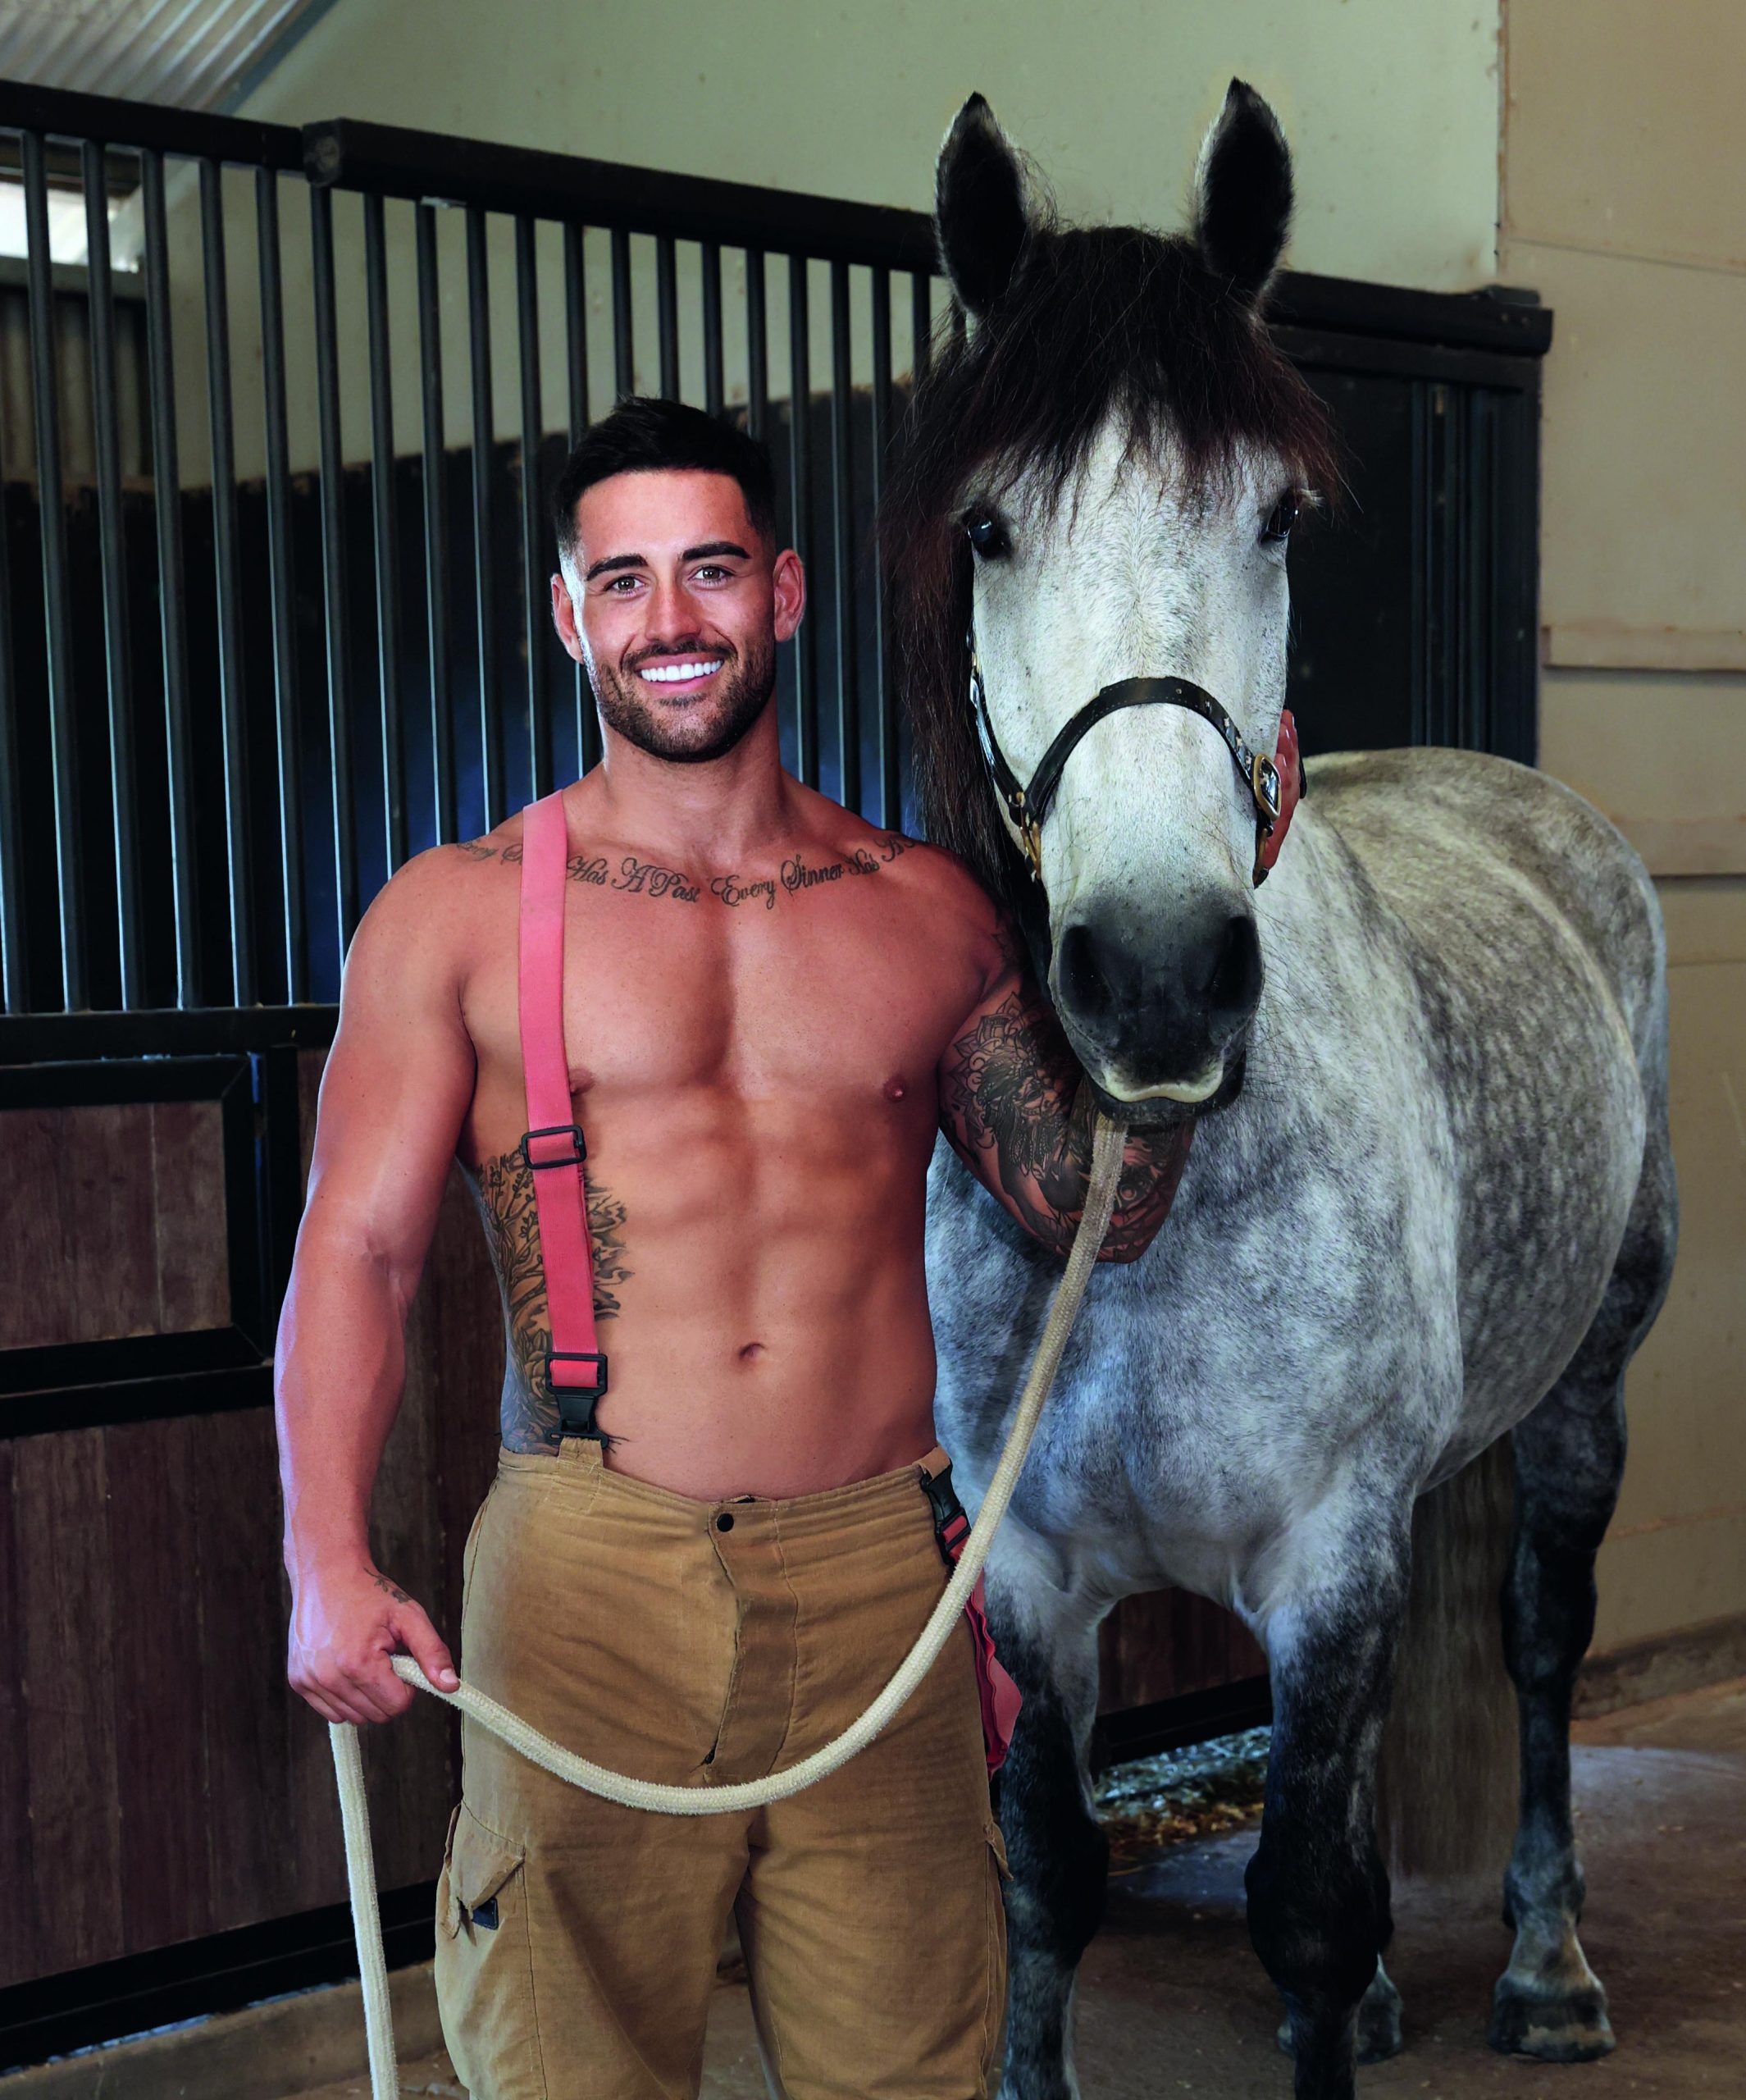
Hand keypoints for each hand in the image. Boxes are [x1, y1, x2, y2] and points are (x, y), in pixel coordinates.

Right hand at [288, 1558, 458, 1724]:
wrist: (326, 1573)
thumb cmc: (369, 1593)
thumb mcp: (409, 1616)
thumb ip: (432, 1653)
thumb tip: (451, 1686)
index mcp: (359, 1664)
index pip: (397, 1706)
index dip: (407, 1687)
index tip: (401, 1662)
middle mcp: (330, 1678)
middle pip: (376, 1716)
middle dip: (387, 1692)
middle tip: (383, 1658)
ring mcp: (310, 1681)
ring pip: (353, 1717)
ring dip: (365, 1695)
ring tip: (363, 1659)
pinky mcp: (298, 1681)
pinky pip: (330, 1712)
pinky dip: (344, 1697)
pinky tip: (345, 1667)